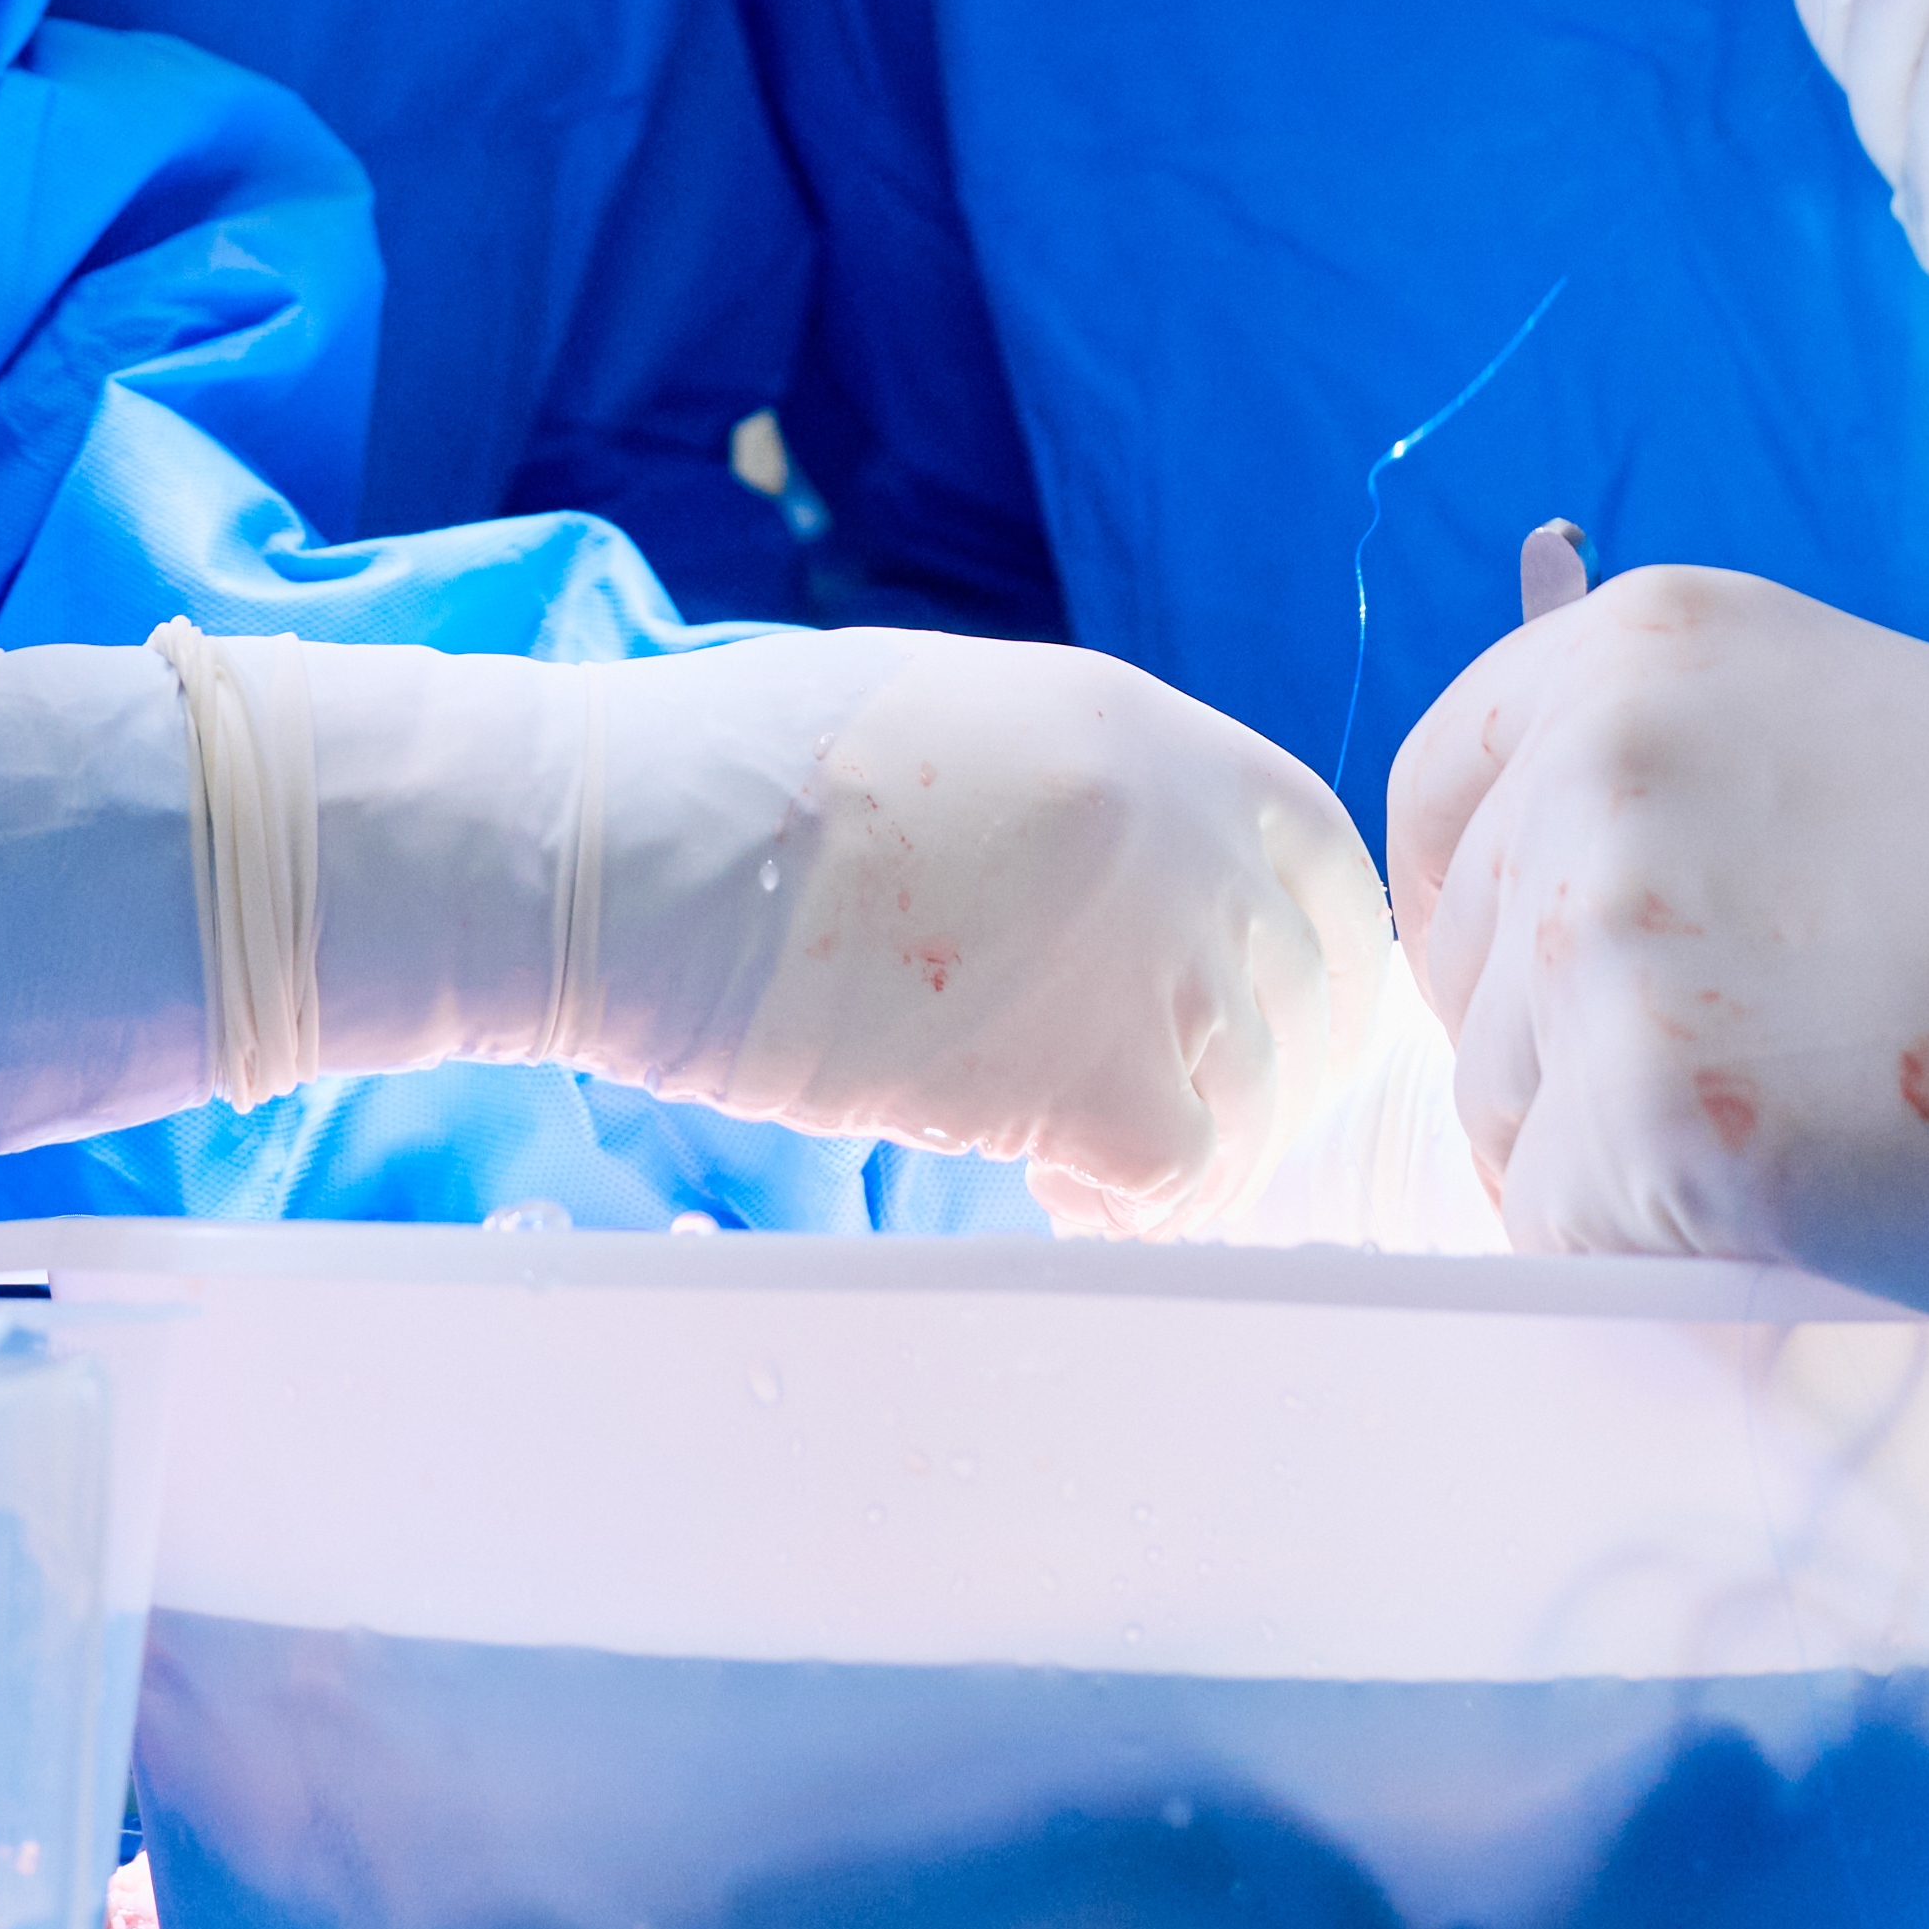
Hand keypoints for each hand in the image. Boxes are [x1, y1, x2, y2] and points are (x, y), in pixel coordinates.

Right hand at [544, 632, 1401, 1233]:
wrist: (607, 843)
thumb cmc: (725, 783)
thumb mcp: (945, 717)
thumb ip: (1070, 784)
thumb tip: (1141, 883)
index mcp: (1134, 723)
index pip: (1321, 852)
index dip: (1311, 954)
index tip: (1263, 1022)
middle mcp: (1167, 817)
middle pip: (1314, 982)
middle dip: (1272, 1075)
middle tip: (1186, 1129)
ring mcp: (1131, 937)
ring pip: (1260, 1091)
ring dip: (1195, 1152)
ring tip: (1087, 1173)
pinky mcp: (1066, 1062)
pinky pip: (1183, 1174)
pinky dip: (1137, 1210)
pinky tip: (1057, 1199)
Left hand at [1387, 564, 1928, 1487]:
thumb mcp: (1840, 737)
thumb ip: (1679, 795)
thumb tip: (1542, 933)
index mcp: (1641, 645)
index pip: (1441, 788)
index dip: (1475, 915)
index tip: (1528, 991)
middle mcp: (1593, 766)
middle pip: (1465, 972)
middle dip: (1558, 1057)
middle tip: (1729, 1094)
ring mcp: (1608, 940)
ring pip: (1497, 1112)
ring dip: (1607, 1161)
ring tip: (1792, 1144)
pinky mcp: (1648, 1116)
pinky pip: (1559, 1232)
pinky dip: (1650, 1258)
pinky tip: (1788, 1216)